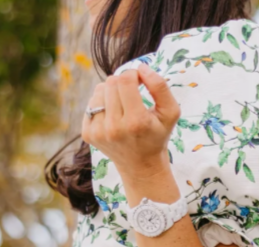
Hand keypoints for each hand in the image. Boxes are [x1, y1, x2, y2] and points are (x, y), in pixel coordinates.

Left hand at [82, 66, 180, 199]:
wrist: (141, 167)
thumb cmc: (157, 136)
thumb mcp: (170, 113)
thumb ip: (160, 86)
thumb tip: (141, 68)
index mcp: (136, 122)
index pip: (125, 80)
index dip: (133, 74)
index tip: (139, 81)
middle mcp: (115, 128)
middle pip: (111, 83)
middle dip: (122, 83)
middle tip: (132, 96)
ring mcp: (99, 133)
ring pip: (99, 90)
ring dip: (110, 92)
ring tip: (122, 107)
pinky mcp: (88, 135)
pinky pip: (91, 103)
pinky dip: (101, 104)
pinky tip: (112, 117)